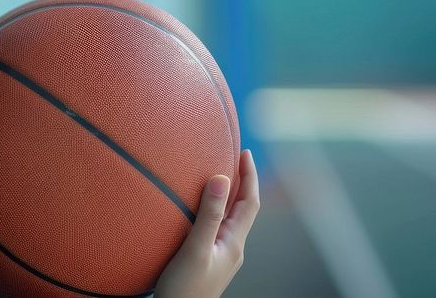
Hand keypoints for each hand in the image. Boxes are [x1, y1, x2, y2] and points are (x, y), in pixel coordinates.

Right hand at [154, 149, 259, 297]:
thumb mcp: (195, 249)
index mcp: (234, 243)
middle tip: (234, 155)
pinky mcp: (208, 260)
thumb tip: (221, 179)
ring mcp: (221, 255)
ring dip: (229, 194)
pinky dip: (215, 208)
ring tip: (220, 174)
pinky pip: (217, 226)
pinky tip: (201, 206)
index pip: (250, 203)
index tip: (245, 152)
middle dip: (242, 181)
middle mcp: (232, 248)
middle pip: (243, 208)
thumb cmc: (184, 289)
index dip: (250, 176)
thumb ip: (208, 215)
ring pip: (230, 218)